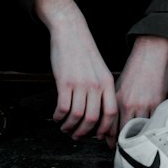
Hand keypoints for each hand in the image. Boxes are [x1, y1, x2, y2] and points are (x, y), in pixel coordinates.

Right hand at [35, 0, 116, 141]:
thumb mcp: (99, 69)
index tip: (98, 136)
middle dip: (83, 132)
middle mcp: (96, 85)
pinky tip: (56, 116)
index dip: (105, 129)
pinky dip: (59, 117)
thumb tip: (98, 111)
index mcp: (107, 82)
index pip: (111, 113)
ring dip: (69, 126)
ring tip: (64, 127)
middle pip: (93, 119)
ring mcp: (80, 84)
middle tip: (76, 135)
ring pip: (77, 116)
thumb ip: (101, 88)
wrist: (71, 31)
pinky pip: (62, 108)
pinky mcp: (65, 82)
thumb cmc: (83, 51)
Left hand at [114, 36, 167, 144]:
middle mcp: (129, 104)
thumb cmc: (134, 71)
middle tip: (123, 151)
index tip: (110, 145)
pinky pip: (154, 124)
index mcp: (117, 100)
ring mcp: (145, 105)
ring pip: (140, 131)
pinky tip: (151, 135)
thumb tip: (108, 122)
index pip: (110, 127)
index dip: (110, 139)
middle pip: (124, 133)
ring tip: (138, 146)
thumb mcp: (119, 86)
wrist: (151, 54)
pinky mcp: (159, 104)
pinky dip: (152, 131)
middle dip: (122, 144)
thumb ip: (114, 104)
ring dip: (138, 140)